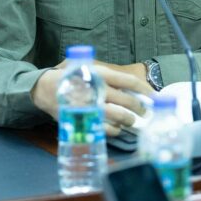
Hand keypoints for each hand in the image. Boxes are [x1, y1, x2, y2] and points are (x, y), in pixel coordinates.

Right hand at [31, 60, 152, 135]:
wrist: (47, 90)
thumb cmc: (74, 79)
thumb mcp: (90, 70)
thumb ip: (109, 78)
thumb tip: (134, 88)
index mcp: (101, 74)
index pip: (129, 81)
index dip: (145, 89)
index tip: (154, 95)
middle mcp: (98, 89)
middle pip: (128, 101)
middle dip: (141, 108)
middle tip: (145, 111)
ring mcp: (92, 106)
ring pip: (120, 116)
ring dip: (130, 120)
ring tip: (132, 120)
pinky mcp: (85, 120)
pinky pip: (108, 129)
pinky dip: (116, 130)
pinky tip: (117, 128)